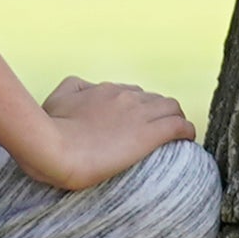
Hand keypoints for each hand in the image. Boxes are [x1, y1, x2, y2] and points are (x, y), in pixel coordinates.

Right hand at [22, 75, 194, 190]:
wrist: (55, 150)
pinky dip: (187, 130)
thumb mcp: (56, 99)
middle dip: (159, 112)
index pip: (132, 93)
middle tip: (159, 128)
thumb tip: (84, 87)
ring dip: (176, 118)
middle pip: (154, 99)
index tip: (137, 120)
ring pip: (171, 108)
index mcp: (105, 90)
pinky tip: (188, 138)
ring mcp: (138, 114)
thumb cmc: (50, 130)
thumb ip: (72, 88)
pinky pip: (179, 126)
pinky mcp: (148, 135)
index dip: (138, 107)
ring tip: (177, 132)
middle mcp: (125, 97)